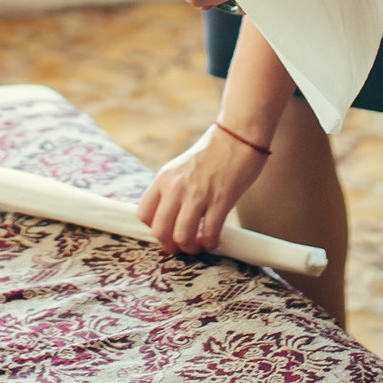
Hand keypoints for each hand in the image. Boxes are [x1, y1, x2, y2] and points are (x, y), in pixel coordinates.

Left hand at [138, 124, 270, 254]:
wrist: (238, 134)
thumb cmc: (213, 152)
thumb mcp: (181, 167)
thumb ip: (173, 188)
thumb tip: (170, 215)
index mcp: (164, 178)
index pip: (143, 214)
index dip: (154, 229)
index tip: (167, 232)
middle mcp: (176, 187)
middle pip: (159, 231)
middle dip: (169, 246)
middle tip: (181, 247)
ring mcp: (197, 194)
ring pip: (182, 237)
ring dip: (190, 248)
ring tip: (199, 245)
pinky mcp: (220, 199)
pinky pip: (209, 233)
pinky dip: (210, 243)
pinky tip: (215, 238)